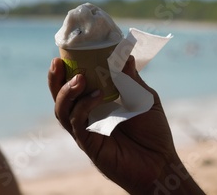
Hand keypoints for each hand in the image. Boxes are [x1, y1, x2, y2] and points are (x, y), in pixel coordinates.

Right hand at [48, 56, 203, 194]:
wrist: (160, 162)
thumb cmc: (153, 131)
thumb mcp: (144, 98)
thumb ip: (132, 79)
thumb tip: (127, 55)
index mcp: (98, 104)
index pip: (75, 85)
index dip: (66, 70)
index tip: (64, 53)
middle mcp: (87, 117)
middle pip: (61, 97)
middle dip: (55, 80)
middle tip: (57, 62)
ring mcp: (87, 131)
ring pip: (63, 111)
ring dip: (67, 92)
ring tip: (79, 78)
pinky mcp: (90, 145)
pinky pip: (78, 124)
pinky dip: (83, 107)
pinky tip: (97, 96)